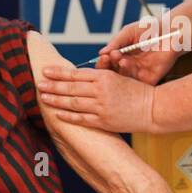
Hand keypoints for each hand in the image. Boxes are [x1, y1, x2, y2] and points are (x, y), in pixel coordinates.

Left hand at [38, 65, 157, 132]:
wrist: (153, 108)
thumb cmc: (137, 91)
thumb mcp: (119, 77)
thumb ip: (99, 78)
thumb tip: (77, 78)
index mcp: (105, 77)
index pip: (76, 74)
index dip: (59, 73)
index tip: (46, 71)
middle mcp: (101, 91)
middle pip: (71, 88)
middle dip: (52, 86)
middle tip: (38, 84)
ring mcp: (102, 107)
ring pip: (73, 103)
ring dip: (56, 100)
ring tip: (43, 98)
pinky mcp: (104, 122)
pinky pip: (82, 119)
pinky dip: (68, 116)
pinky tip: (57, 114)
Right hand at [95, 20, 180, 83]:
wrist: (170, 31)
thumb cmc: (150, 29)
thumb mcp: (129, 32)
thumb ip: (117, 42)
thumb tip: (102, 53)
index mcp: (121, 56)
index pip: (107, 64)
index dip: (103, 62)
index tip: (104, 56)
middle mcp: (129, 67)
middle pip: (113, 74)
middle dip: (109, 67)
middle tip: (110, 58)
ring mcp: (139, 74)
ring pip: (124, 79)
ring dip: (121, 69)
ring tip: (122, 59)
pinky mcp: (151, 79)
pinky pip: (139, 83)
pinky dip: (132, 76)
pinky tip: (130, 64)